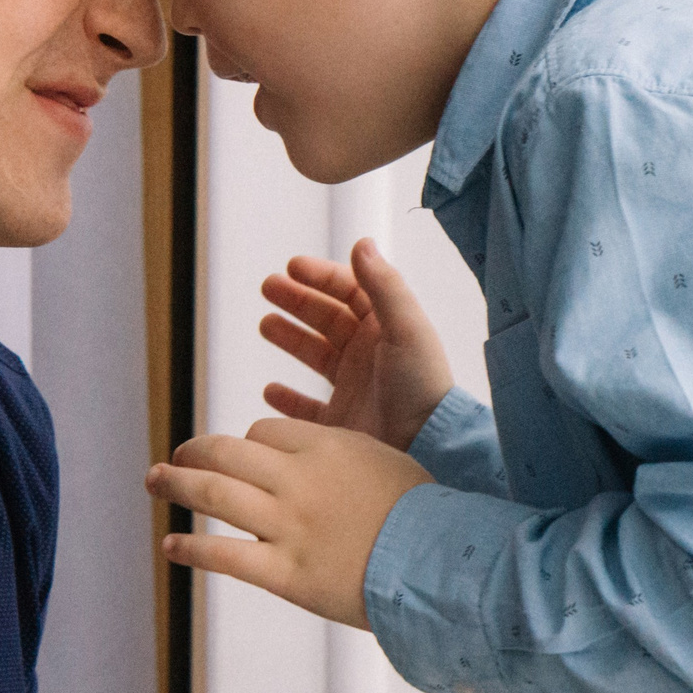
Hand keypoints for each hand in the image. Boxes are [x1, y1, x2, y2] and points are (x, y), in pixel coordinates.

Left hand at [146, 417, 432, 628]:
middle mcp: (298, 481)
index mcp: (325, 448)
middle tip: (175, 456)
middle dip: (193, 451)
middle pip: (226, 452)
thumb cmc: (421, 514)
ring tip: (154, 481)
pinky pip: (225, 556)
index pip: (262, 433)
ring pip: (214, 494)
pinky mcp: (286, 574)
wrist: (440, 567)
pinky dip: (191, 547)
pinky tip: (171, 544)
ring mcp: (288, 528)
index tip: (244, 457)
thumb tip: (314, 452)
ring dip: (175, 484)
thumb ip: (340, 454)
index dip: (248, 444)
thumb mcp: (383, 461)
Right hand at [259, 238, 455, 453]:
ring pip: (314, 354)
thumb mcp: (407, 328)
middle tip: (268, 287)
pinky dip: (287, 398)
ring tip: (266, 324)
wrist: (427, 448)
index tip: (292, 266)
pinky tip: (270, 389)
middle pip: (326, 317)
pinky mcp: (339, 424)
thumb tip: (362, 244)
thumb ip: (384, 286)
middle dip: (297, 299)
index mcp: (384, 329)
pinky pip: (306, 408)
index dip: (321, 276)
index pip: (349, 291)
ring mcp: (351, 388)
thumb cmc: (423, 388)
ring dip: (290, 337)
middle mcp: (367, 355)